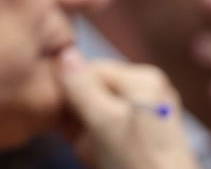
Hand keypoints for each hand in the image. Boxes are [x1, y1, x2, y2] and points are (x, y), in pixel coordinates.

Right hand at [58, 48, 199, 168]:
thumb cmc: (138, 165)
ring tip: (97, 155)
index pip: (90, 69)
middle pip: (94, 92)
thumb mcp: (103, 123)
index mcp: (144, 78)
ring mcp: (149, 112)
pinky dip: (99, 146)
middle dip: (81, 119)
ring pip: (97, 115)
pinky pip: (109, 131)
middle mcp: (150, 90)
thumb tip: (65, 53)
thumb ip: (82, 87)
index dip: (70, 92)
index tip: (60, 117)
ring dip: (88, 137)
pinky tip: (103, 159)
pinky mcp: (145, 135)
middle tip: (84, 142)